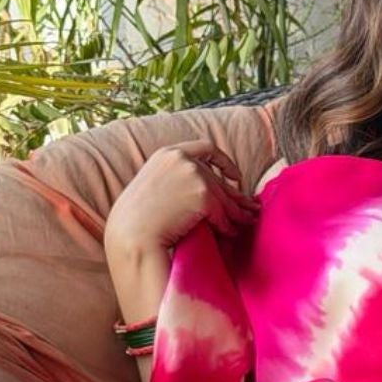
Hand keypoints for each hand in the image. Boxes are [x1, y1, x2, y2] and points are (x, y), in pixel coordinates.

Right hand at [104, 140, 259, 255]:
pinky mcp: (203, 196)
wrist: (131, 234)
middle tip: (249, 208)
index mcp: (168, 153)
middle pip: (219, 179)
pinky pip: (222, 214)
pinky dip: (228, 225)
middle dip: (236, 196)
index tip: (235, 177)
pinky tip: (231, 233)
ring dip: (238, 213)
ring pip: (224, 197)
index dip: (224, 162)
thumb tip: (203, 189)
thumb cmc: (136, 218)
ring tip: (247, 222)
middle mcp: (183, 159)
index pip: (205, 148)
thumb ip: (175, 179)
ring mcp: (194, 176)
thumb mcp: (152, 185)